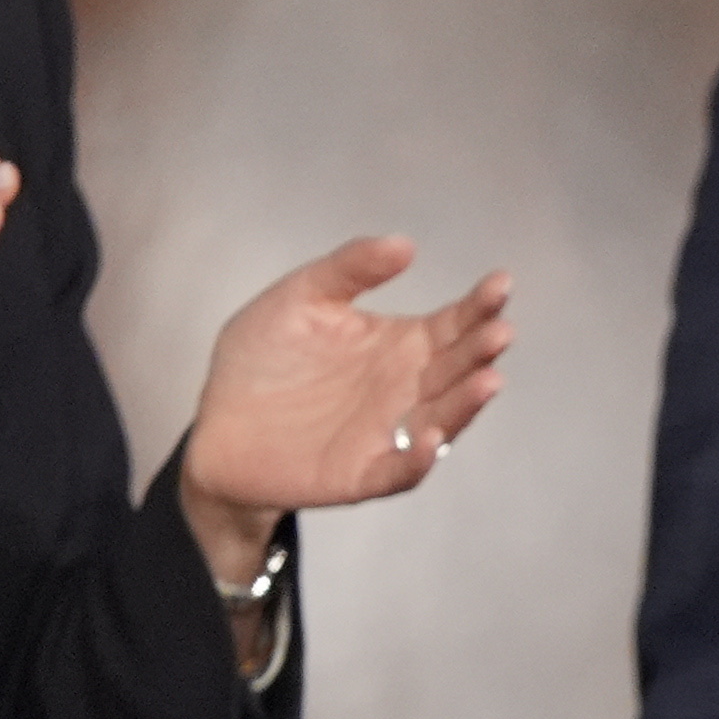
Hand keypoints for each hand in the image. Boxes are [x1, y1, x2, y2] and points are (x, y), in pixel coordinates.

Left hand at [173, 236, 516, 579]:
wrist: (217, 425)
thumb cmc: (263, 360)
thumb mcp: (301, 297)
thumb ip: (349, 269)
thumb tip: (406, 244)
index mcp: (398, 346)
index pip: (452, 325)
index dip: (479, 306)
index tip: (501, 284)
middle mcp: (405, 390)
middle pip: (455, 370)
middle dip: (481, 351)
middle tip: (500, 331)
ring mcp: (388, 434)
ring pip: (441, 420)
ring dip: (466, 403)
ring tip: (487, 380)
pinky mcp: (361, 474)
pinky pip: (399, 471)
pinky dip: (418, 460)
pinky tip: (430, 439)